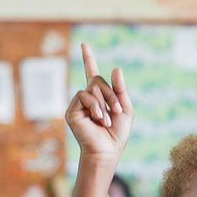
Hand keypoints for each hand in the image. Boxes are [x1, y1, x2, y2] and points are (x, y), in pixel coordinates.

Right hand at [65, 44, 133, 165]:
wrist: (106, 151)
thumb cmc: (116, 134)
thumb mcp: (125, 109)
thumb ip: (121, 89)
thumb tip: (116, 68)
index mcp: (99, 97)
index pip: (92, 74)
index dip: (88, 59)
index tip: (84, 45)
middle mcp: (87, 98)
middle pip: (98, 80)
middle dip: (112, 95)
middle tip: (117, 111)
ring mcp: (78, 104)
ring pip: (92, 87)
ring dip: (105, 103)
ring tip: (106, 120)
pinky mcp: (71, 110)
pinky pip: (83, 95)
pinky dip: (95, 106)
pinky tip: (98, 119)